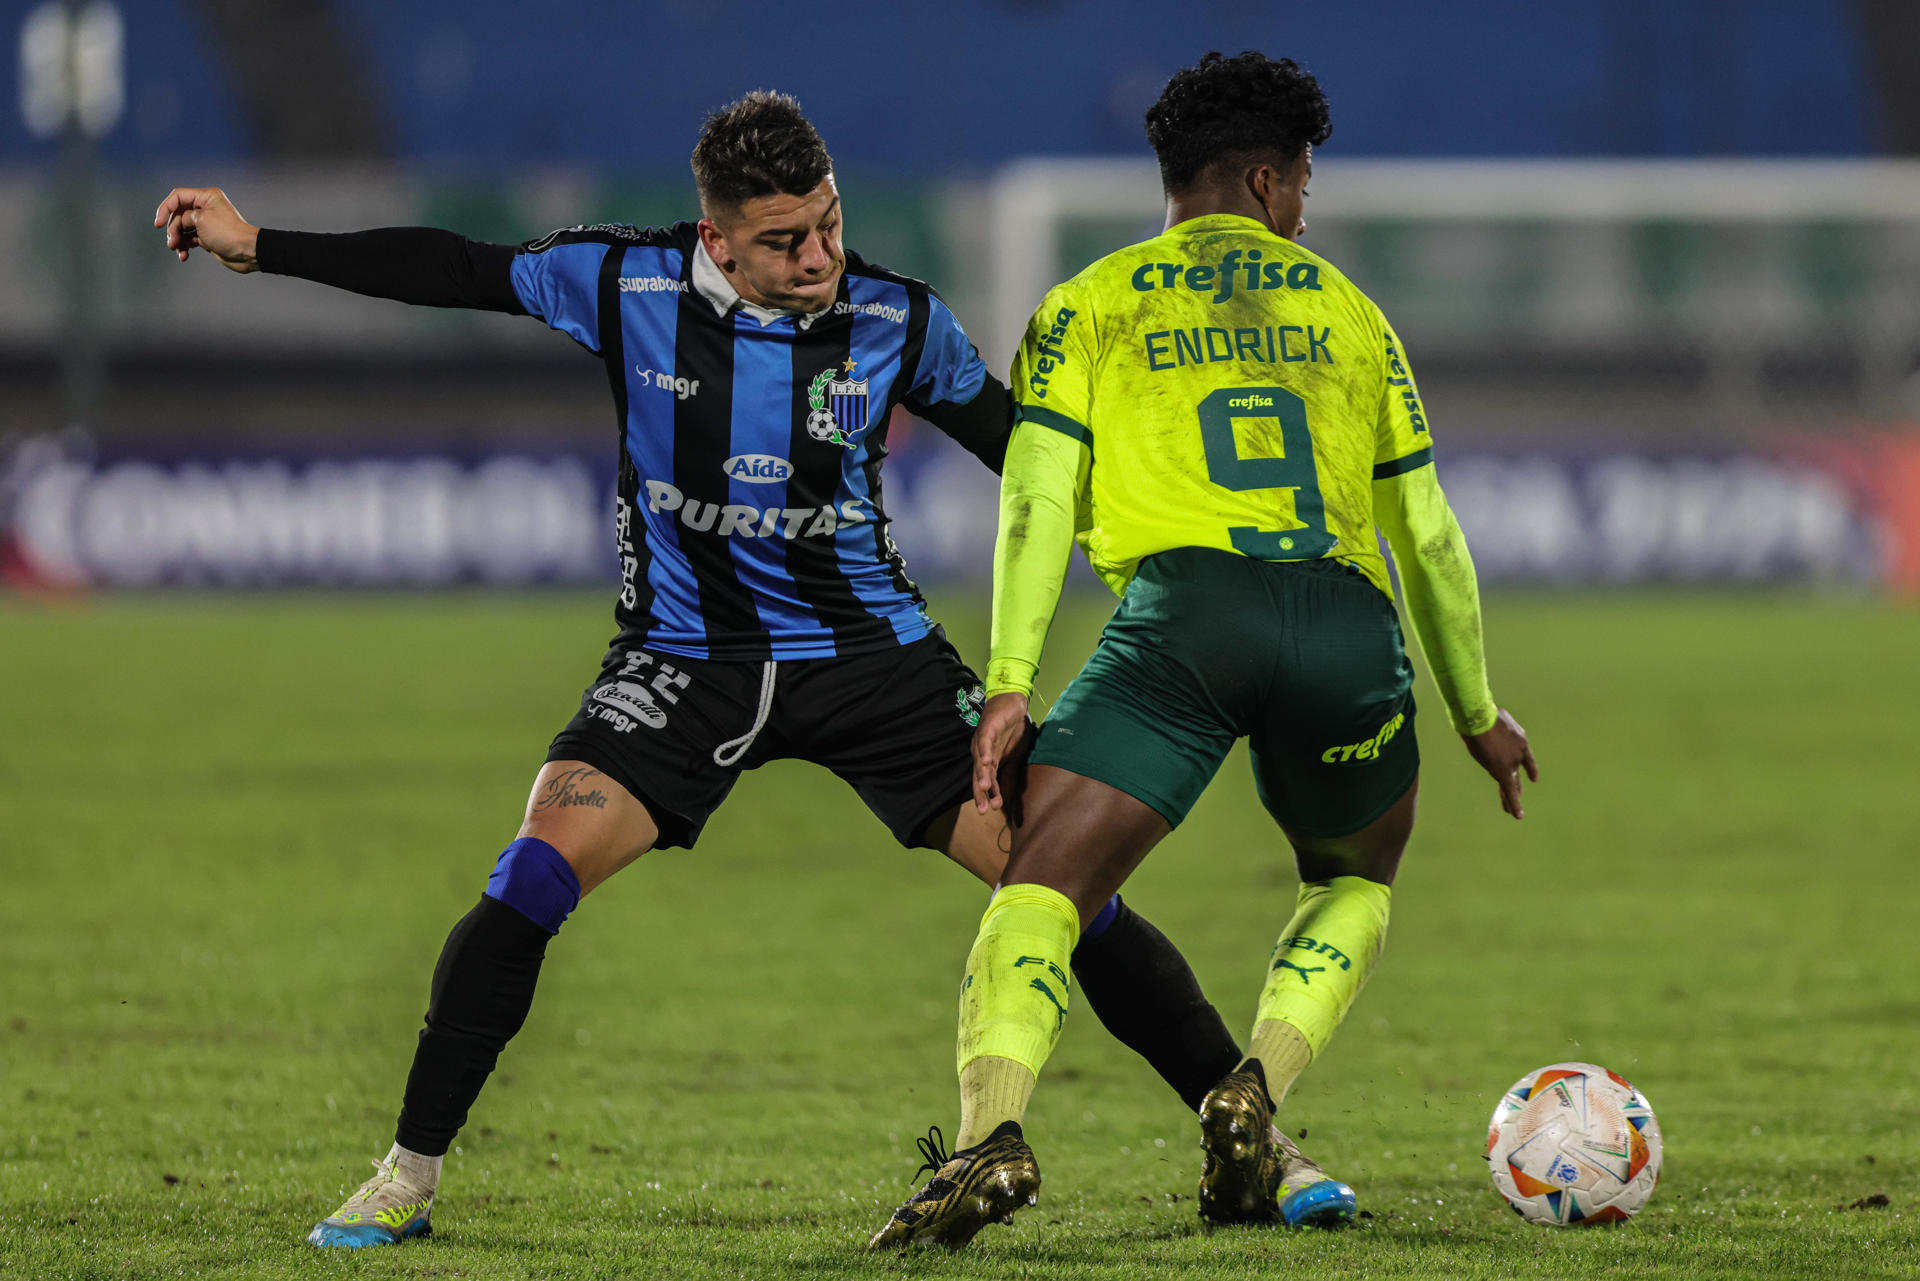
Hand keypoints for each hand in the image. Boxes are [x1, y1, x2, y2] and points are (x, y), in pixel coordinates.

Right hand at [153, 187, 259, 271]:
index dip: (164, 209)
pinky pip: (188, 239)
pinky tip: (183, 256)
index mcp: (206, 197)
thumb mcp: (200, 220)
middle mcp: (205, 207)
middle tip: (172, 242)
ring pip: (181, 228)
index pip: (177, 197)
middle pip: (178, 214)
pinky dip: (184, 246)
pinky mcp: (206, 237)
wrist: (247, 252)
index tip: (157, 224)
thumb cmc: (228, 233)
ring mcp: (205, 223)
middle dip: (172, 229)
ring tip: (177, 249)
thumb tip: (178, 226)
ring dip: (176, 239)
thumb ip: (183, 218)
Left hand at [971, 692, 1030, 814]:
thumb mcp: (1015, 759)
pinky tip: (987, 761)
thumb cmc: (1012, 731)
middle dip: (981, 792)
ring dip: (982, 774)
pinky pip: (985, 741)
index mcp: (989, 762)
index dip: (987, 796)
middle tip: (983, 808)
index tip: (990, 811)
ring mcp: (983, 741)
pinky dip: (985, 751)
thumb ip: (1010, 777)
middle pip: (979, 775)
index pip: (986, 782)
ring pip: (981, 761)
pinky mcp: (987, 728)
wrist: (1013, 705)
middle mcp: (982, 754)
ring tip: (984, 787)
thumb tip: (1009, 797)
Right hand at [1463, 708, 1537, 819]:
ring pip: (1511, 784)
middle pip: (1517, 772)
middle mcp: (1518, 752)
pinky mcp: (1502, 771)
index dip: (1529, 769)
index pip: (1526, 757)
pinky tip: (1518, 815)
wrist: (1481, 718)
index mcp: (1519, 739)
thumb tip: (1480, 722)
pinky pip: (1509, 790)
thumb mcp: (1491, 717)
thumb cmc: (1482, 713)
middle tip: (1520, 794)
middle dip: (1518, 784)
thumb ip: (1490, 724)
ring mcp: (1512, 761)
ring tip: (1510, 811)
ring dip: (1511, 797)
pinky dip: (1513, 803)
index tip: (1533, 779)